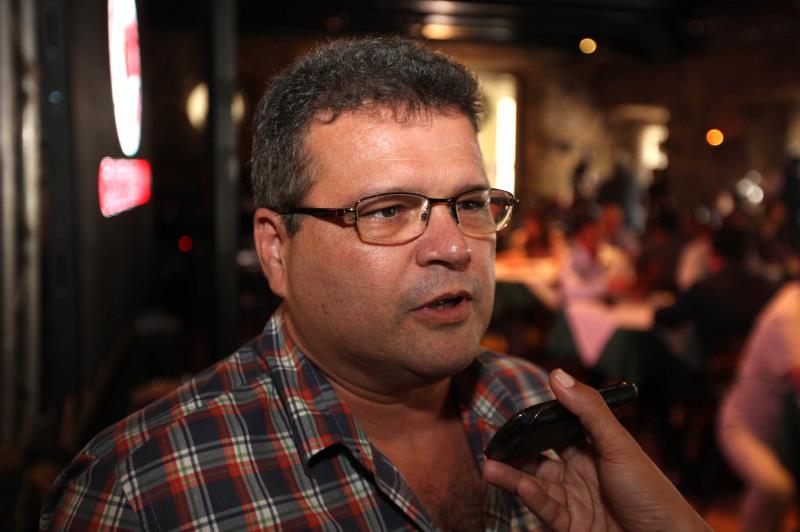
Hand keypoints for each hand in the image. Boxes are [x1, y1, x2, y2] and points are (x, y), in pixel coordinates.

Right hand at [483, 369, 709, 531]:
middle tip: (492, 444)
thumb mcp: (619, 445)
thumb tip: (556, 374)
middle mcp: (579, 473)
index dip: (535, 424)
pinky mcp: (571, 526)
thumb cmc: (652, 492)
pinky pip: (545, 509)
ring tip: (489, 467)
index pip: (556, 431)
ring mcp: (573, 500)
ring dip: (512, 476)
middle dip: (515, 452)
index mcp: (592, 449)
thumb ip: (587, 410)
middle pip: (538, 458)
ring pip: (534, 484)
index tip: (512, 416)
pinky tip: (519, 486)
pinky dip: (530, 498)